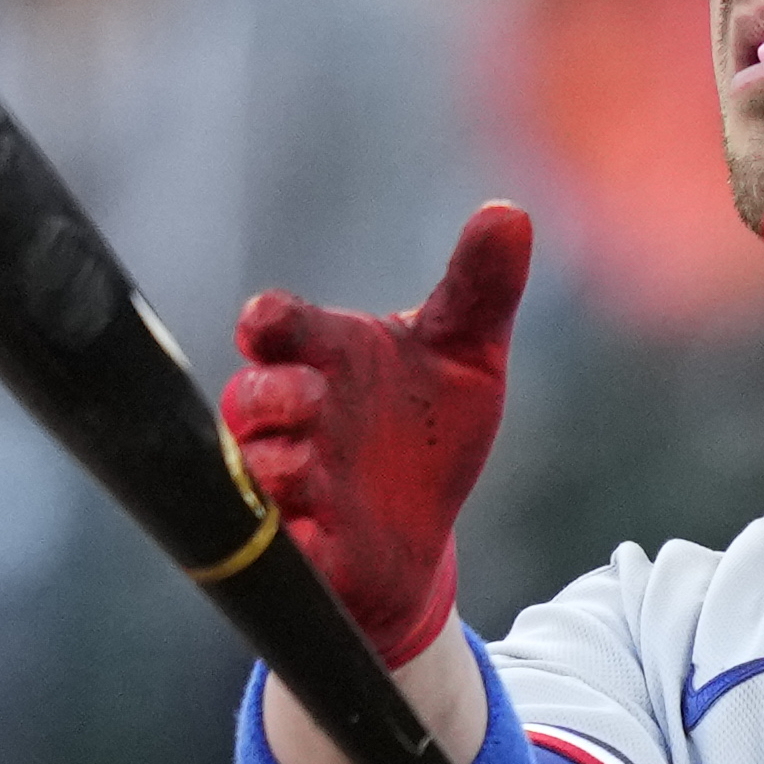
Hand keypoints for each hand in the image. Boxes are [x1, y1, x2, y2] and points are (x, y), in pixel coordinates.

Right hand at [223, 203, 530, 665]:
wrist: (422, 534)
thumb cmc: (428, 428)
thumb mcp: (466, 356)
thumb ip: (481, 289)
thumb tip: (511, 213)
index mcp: (322, 357)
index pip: (276, 326)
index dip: (267, 323)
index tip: (267, 323)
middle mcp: (291, 418)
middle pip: (251, 396)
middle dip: (276, 394)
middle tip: (315, 397)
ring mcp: (287, 485)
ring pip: (260, 470)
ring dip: (284, 466)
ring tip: (318, 469)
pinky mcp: (298, 550)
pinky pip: (278, 544)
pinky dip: (295, 537)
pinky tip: (319, 533)